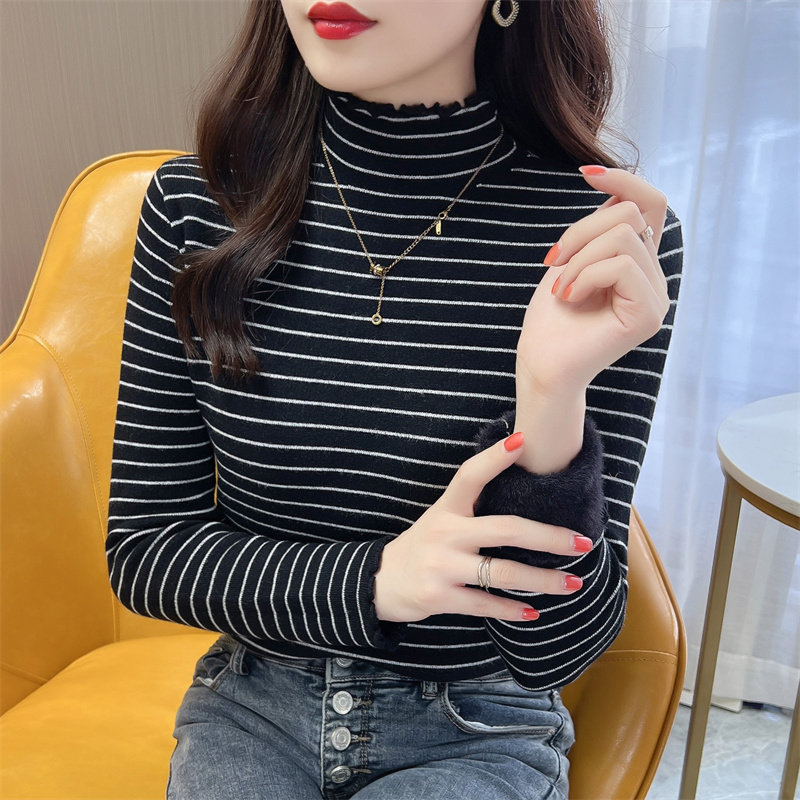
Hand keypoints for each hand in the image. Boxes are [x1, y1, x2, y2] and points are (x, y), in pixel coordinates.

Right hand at [372, 433, 593, 623]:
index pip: (470, 475)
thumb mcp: (441, 517)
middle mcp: (445, 533)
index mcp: (447, 508)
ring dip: (543, 581)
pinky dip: (512, 610)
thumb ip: (474, 506)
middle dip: (549, 538)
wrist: (380, 581)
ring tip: (572, 584)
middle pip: (506, 529)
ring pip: (503, 572)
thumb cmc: (424, 546)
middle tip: (582, 543)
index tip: (523, 439)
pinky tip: (533, 612)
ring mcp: (441, 566)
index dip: (494, 458)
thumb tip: (525, 491)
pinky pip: (486, 604)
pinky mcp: (439, 596)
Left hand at [515, 166, 669, 396]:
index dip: (624, 181)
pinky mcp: (650, 315)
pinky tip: (569, 299)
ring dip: (579, 259)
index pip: (651, 205)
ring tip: (561, 289)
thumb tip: (616, 191)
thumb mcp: (572, 260)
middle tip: (553, 262)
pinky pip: (621, 267)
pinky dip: (586, 277)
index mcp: (639, 262)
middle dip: (581, 231)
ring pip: (623, 238)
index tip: (585, 174)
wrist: (541, 363)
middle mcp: (654, 277)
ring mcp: (656, 296)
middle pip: (629, 215)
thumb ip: (599, 231)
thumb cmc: (550, 318)